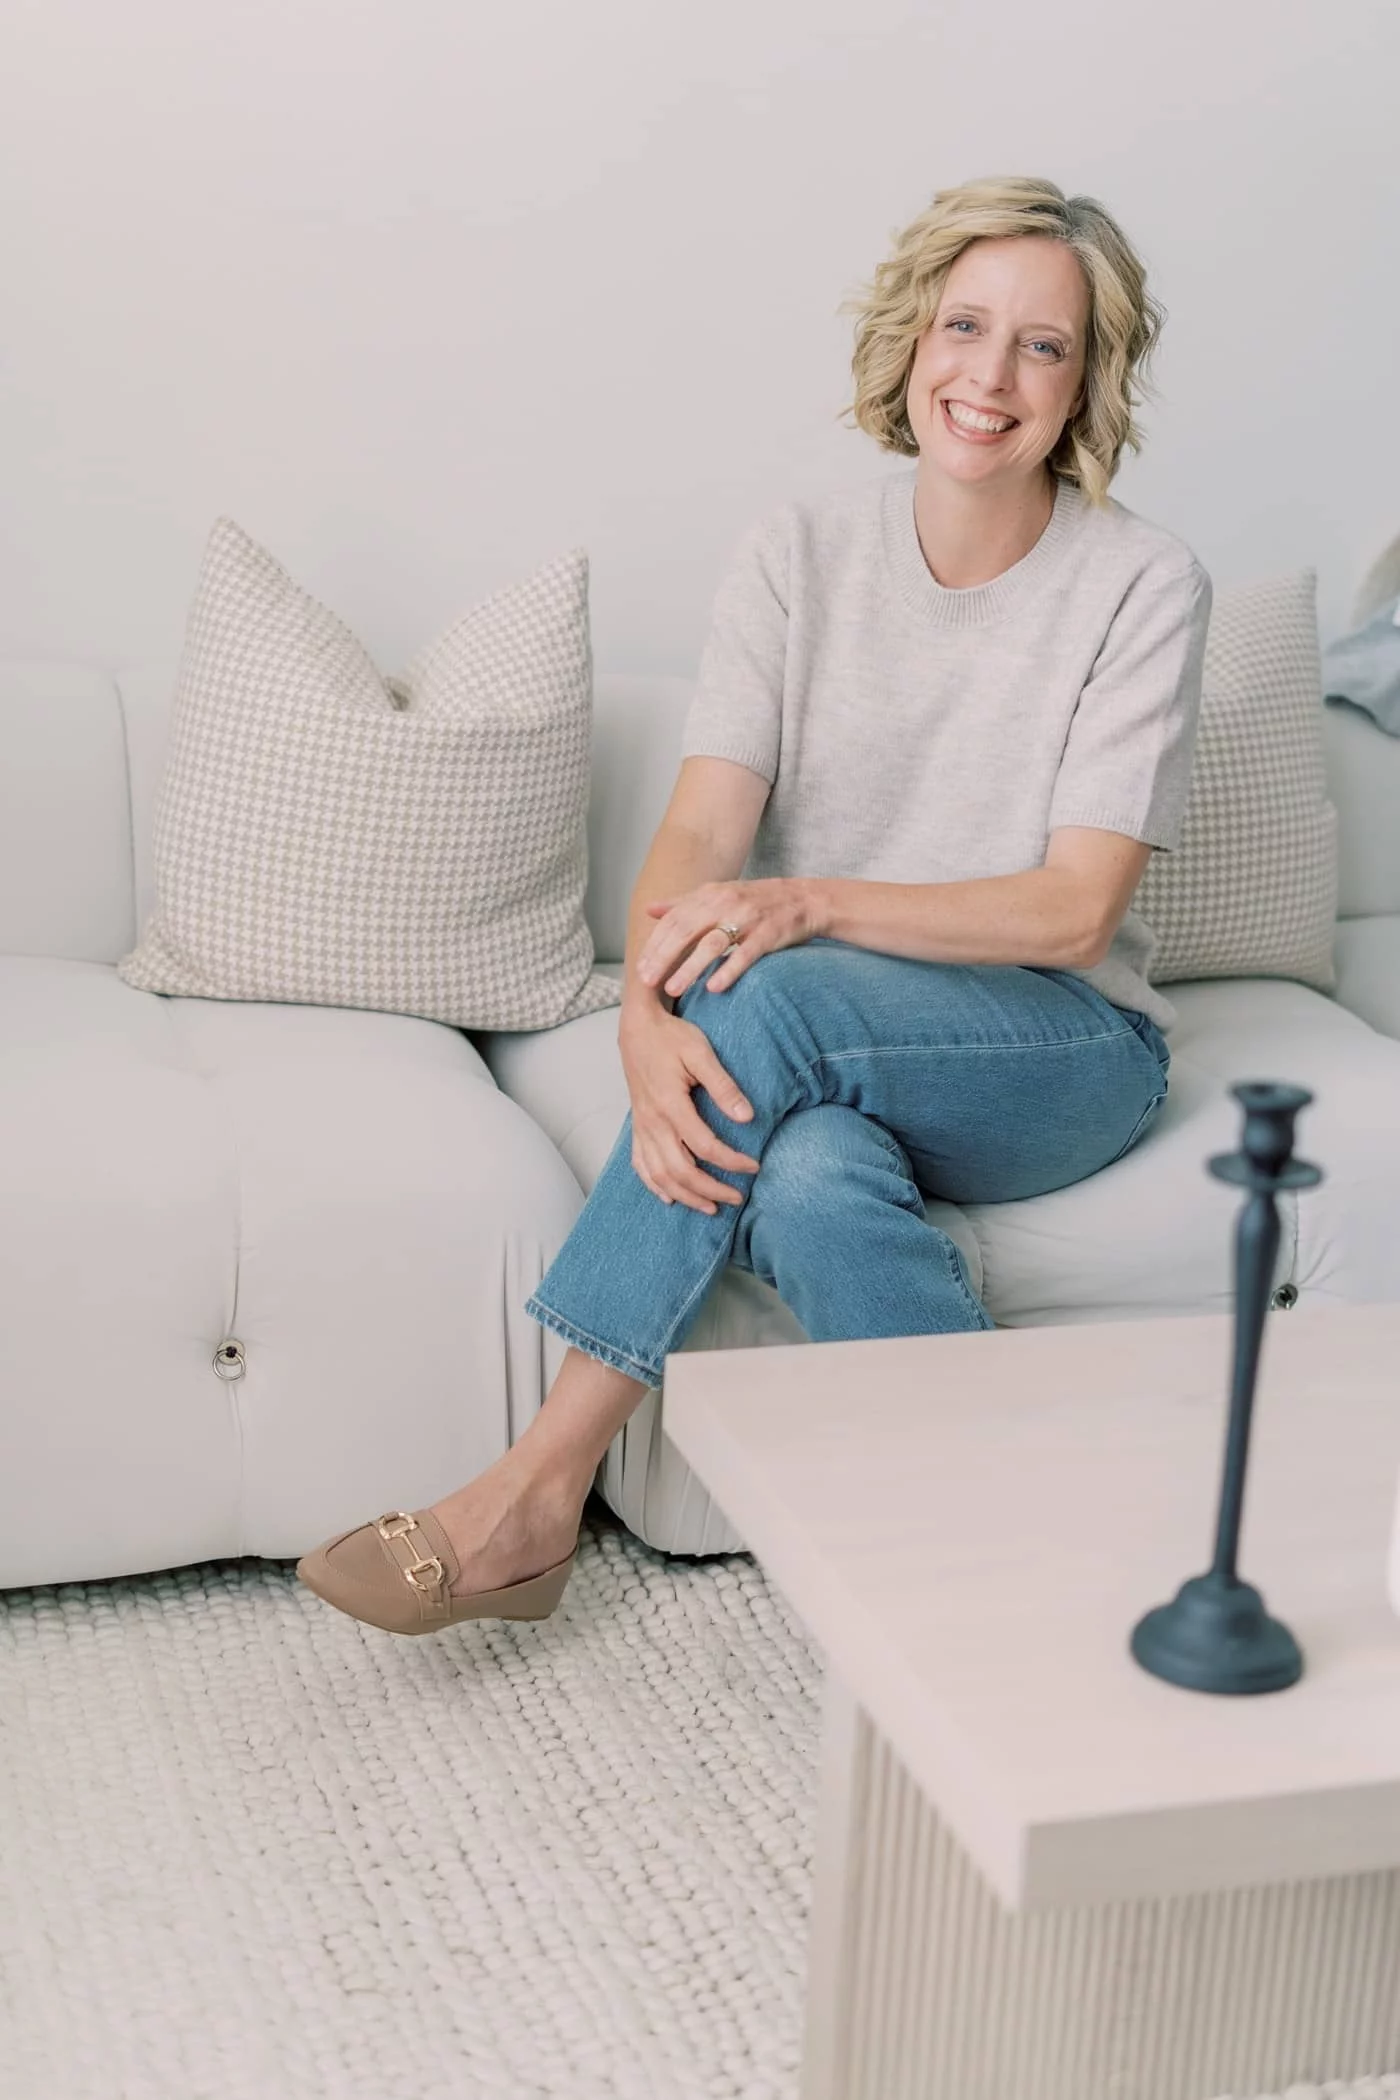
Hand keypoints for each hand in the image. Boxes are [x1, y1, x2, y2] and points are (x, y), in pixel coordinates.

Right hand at [618, 1007, 762, 1213]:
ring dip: (686, 1195)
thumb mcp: (701, 1053)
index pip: (705, 1146)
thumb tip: (747, 1116)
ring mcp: (641, 1127)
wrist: (636, 1028)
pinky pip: (640, 1165)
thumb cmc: (671, 1037)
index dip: (732, 1162)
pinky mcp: (636, 1127)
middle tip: (737, 1197)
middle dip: (711, 1190)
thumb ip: (724, 1086)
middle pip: (681, 1171)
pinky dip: (654, 1185)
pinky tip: (670, 1197)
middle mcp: (652, 1122)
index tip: (754, 1166)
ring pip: (660, 1175)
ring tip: (710, 1207)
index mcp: (670, 1105)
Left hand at [635, 878, 823, 997]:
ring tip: (672, 990)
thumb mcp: (717, 895)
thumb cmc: (754, 901)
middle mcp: (725, 903)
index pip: (674, 920)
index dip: (655, 944)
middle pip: (687, 930)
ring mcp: (747, 919)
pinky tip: (713, 988)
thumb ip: (682, 903)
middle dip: (664, 957)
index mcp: (709, 895)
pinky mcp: (768, 935)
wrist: (803, 900)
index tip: (640, 968)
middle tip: (647, 981)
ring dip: (690, 968)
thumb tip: (649, 910)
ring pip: (712, 944)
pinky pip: (746, 954)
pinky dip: (729, 970)